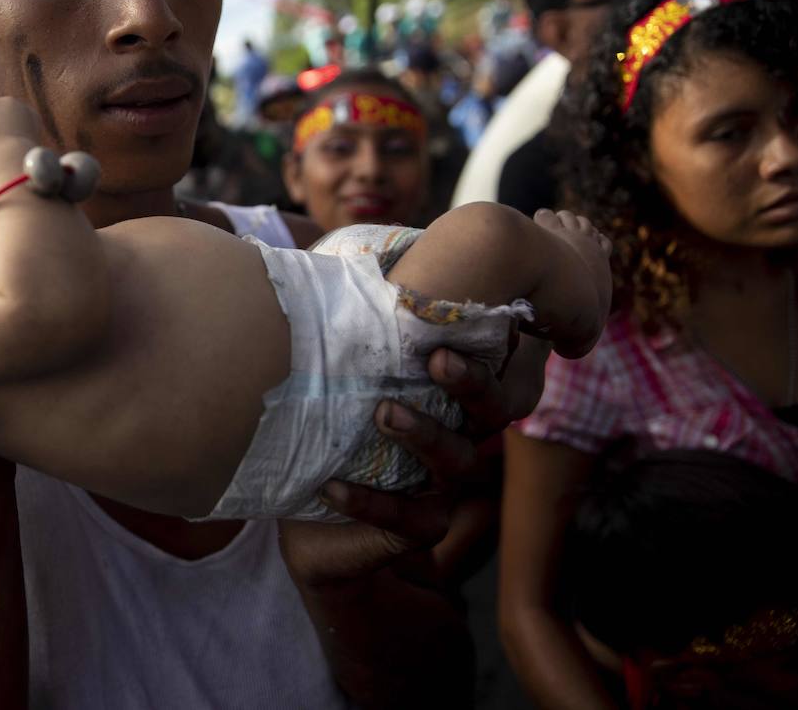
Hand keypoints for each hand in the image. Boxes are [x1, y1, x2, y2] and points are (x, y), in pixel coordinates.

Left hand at [280, 334, 550, 590]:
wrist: (307, 516)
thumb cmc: (328, 428)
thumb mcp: (338, 377)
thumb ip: (355, 334)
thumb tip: (341, 272)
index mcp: (447, 396)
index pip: (486, 367)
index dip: (480, 347)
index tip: (453, 323)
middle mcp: (458, 436)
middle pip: (490, 410)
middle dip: (469, 382)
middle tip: (437, 359)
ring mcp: (444, 483)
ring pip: (456, 459)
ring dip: (424, 433)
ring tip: (385, 412)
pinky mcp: (424, 525)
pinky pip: (407, 516)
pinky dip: (370, 500)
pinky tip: (332, 486)